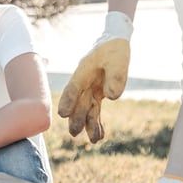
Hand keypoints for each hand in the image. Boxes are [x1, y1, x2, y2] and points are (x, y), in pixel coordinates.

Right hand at [58, 12, 131, 142]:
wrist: (116, 42)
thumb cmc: (115, 49)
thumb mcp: (119, 59)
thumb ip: (116, 76)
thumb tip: (112, 97)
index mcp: (84, 71)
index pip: (74, 87)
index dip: (68, 100)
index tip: (63, 114)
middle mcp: (85, 82)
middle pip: (78, 102)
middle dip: (76, 117)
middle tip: (74, 133)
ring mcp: (91, 88)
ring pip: (87, 109)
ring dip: (89, 124)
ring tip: (95, 140)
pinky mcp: (98, 93)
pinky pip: (96, 109)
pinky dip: (97, 122)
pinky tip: (101, 135)